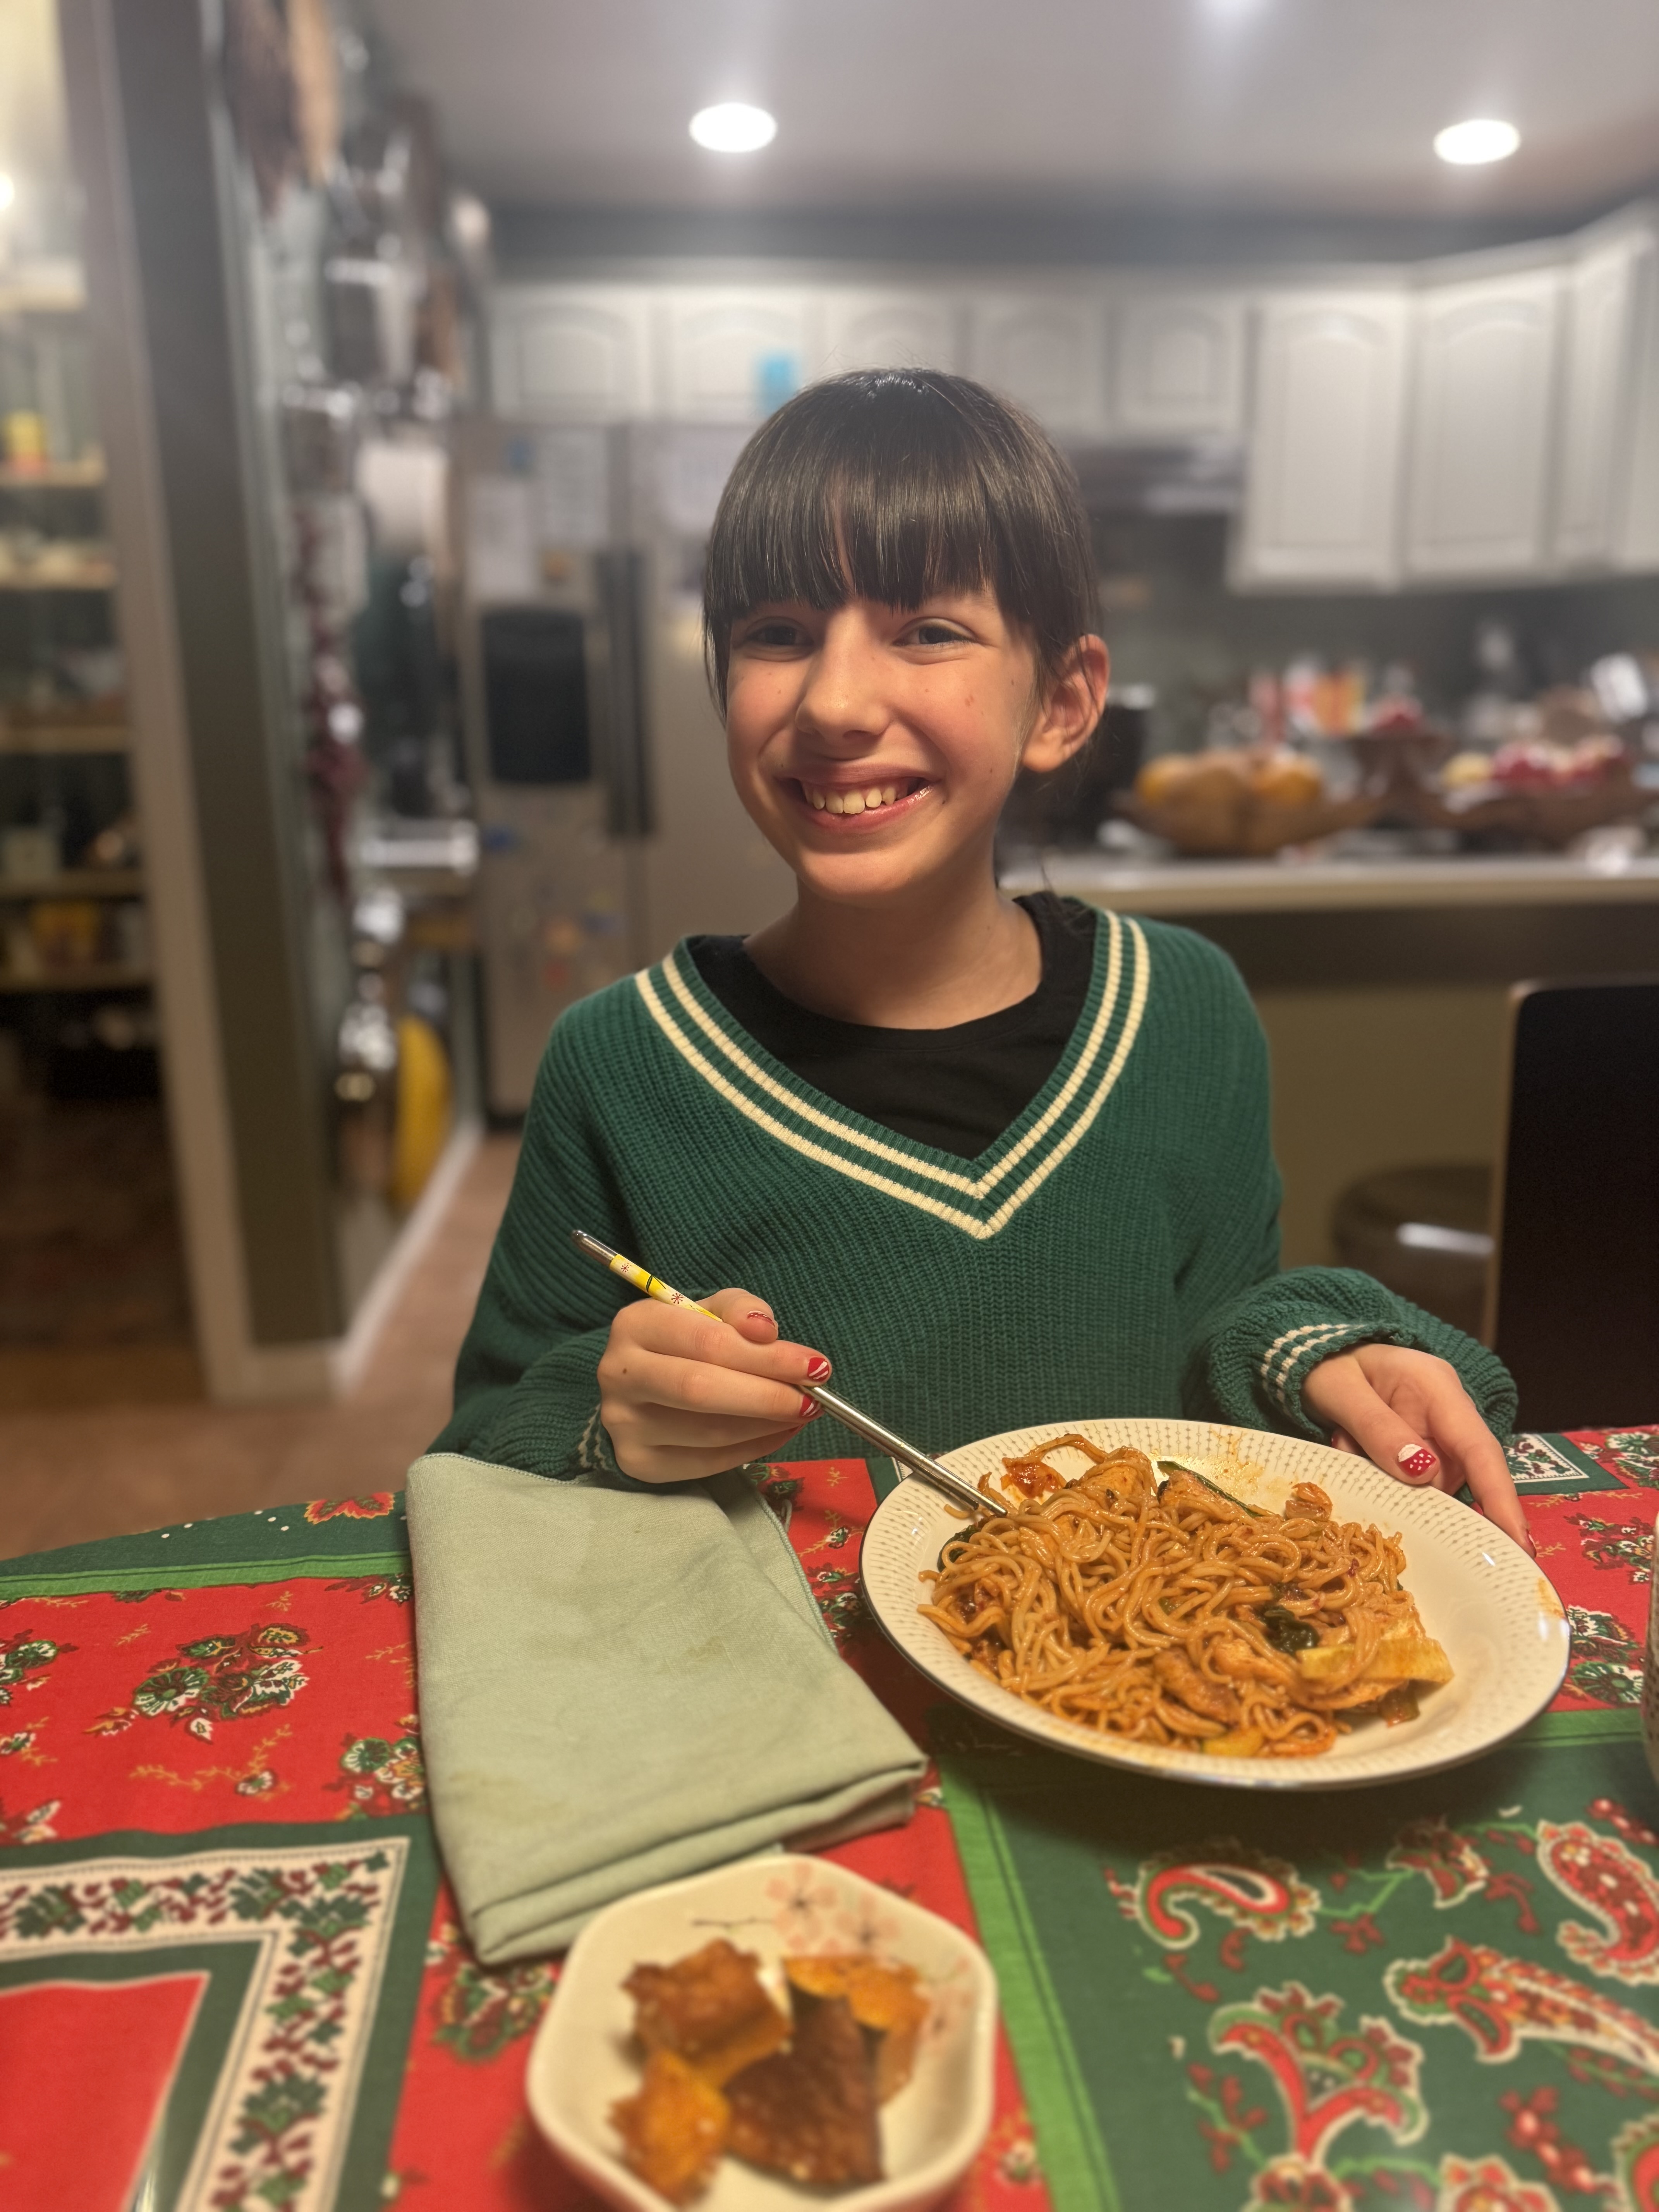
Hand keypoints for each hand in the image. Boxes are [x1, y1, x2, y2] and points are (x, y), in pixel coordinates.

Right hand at [597, 1287, 829, 1483]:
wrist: (641, 1385)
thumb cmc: (684, 1341)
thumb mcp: (711, 1311)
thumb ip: (741, 1311)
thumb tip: (765, 1330)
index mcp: (635, 1325)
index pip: (707, 1342)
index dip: (766, 1357)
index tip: (815, 1365)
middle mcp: (619, 1374)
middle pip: (701, 1389)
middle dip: (767, 1395)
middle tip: (813, 1399)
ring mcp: (624, 1424)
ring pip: (708, 1431)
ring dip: (766, 1424)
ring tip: (801, 1413)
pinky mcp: (637, 1462)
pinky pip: (706, 1463)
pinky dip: (752, 1449)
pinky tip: (779, 1432)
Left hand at [1300, 1343, 1532, 1554]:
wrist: (1316, 1357)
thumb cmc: (1328, 1365)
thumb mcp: (1341, 1391)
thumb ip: (1377, 1428)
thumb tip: (1421, 1472)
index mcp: (1437, 1387)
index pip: (1478, 1448)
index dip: (1500, 1498)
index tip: (1518, 1543)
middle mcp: (1447, 1415)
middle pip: (1454, 1476)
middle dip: (1415, 1494)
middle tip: (1373, 1482)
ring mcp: (1434, 1435)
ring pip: (1426, 1486)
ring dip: (1383, 1481)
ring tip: (1343, 1440)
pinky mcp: (1418, 1451)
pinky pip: (1405, 1483)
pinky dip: (1375, 1476)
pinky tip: (1346, 1444)